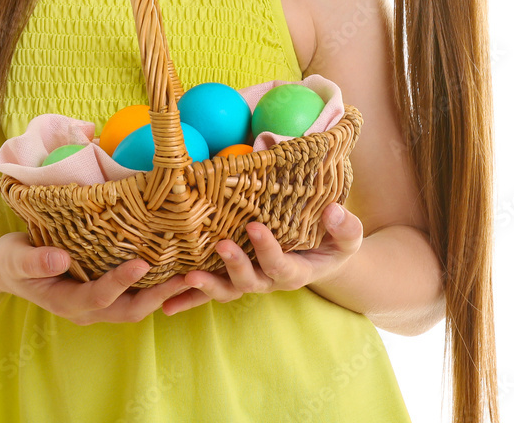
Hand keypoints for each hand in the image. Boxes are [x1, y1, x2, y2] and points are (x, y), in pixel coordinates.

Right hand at [0, 232, 204, 324]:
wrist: (8, 268)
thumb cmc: (12, 260)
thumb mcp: (16, 258)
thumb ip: (36, 261)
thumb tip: (61, 259)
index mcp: (66, 302)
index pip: (99, 297)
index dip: (121, 282)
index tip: (143, 263)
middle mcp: (86, 309)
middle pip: (128, 310)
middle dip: (159, 296)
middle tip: (187, 276)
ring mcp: (97, 304)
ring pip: (136, 305)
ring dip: (163, 293)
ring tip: (191, 273)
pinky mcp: (104, 292)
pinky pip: (133, 294)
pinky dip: (155, 284)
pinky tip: (173, 266)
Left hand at [160, 203, 363, 314]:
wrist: (321, 257)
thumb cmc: (333, 242)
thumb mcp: (347, 236)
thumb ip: (344, 227)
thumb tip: (333, 211)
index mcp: (295, 271)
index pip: (280, 264)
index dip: (267, 248)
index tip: (254, 226)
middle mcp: (269, 281)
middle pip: (249, 282)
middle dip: (235, 265)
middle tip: (221, 245)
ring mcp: (249, 281)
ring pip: (227, 290)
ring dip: (206, 287)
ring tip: (187, 276)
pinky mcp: (232, 278)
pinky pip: (210, 291)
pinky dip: (189, 297)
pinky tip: (166, 303)